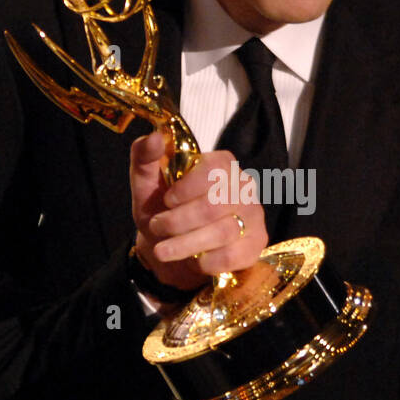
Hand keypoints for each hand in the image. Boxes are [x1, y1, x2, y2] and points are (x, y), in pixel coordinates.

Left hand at [130, 130, 266, 293]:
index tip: (167, 200)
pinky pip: (232, 256)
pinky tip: (192, 260)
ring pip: (223, 232)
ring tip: (163, 249)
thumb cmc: (161, 211)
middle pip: (216, 204)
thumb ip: (145, 157)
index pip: (214, 169)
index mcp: (220, 164)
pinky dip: (205, 262)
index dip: (186, 189)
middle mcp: (243, 186)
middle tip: (158, 227)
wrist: (168, 248)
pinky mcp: (255, 245)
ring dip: (184, 244)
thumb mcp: (145, 184)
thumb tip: (155, 137)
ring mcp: (253, 216)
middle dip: (178, 221)